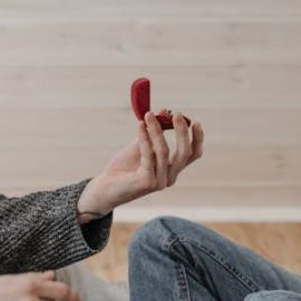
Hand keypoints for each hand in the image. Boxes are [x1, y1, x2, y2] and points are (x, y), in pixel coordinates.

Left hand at [77, 112, 204, 216]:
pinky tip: (140, 126)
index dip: (197, 139)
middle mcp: (169, 178)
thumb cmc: (123, 168)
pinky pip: (148, 155)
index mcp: (172, 170)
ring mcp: (159, 182)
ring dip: (157, 130)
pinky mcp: (146, 182)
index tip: (196, 122)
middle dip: (182, 132)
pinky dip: (144, 138)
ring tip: (148, 115)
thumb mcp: (141, 146)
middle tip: (177, 114)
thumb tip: (165, 111)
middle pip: (184, 154)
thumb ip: (153, 132)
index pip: (192, 155)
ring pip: (164, 152)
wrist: (104, 188)